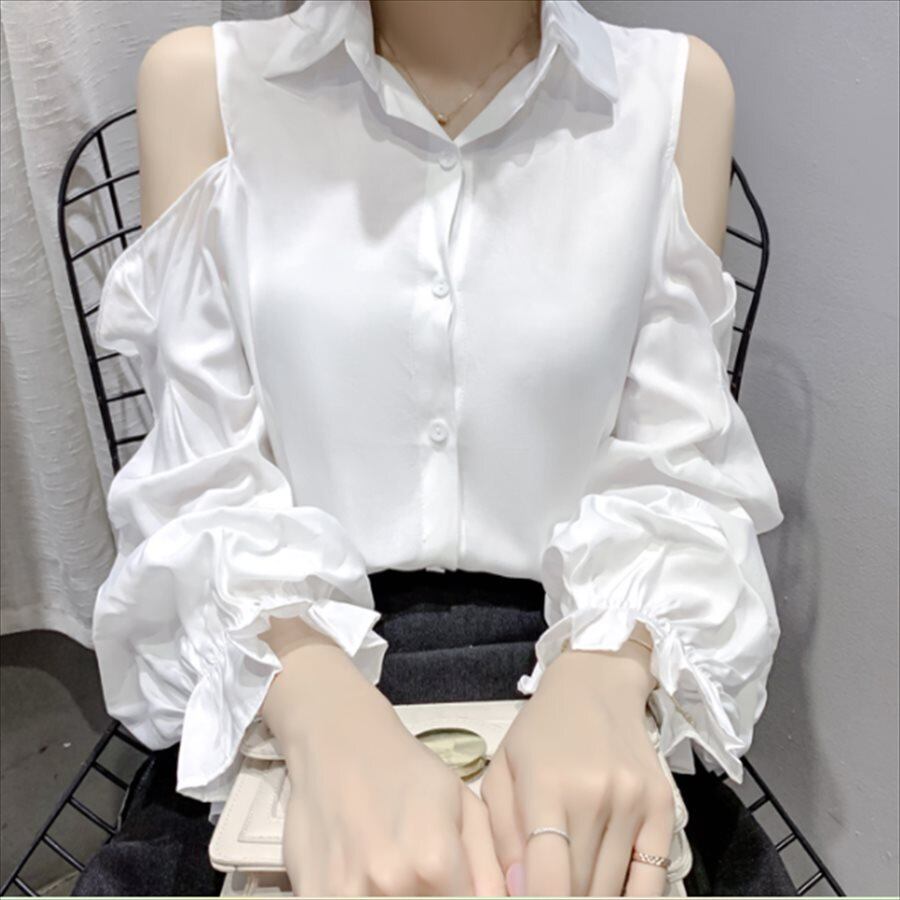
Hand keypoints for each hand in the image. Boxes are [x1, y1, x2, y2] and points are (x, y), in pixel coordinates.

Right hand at [262, 640, 506, 896]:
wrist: (337, 741)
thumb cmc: (405, 770)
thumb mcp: (462, 804)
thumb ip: (488, 868)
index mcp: (435, 859)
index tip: (459, 883)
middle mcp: (392, 884)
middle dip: (436, 898)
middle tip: (430, 876)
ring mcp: (346, 893)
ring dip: (402, 898)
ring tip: (402, 870)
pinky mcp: (314, 894)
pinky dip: (365, 898)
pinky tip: (370, 877)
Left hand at [480, 640, 675, 896]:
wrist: (596, 686)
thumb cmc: (540, 732)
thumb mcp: (503, 771)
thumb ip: (502, 835)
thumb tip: (518, 891)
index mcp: (546, 784)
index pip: (549, 875)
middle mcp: (595, 793)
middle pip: (581, 888)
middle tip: (548, 888)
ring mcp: (634, 801)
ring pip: (614, 888)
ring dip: (591, 897)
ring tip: (573, 884)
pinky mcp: (664, 807)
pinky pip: (654, 879)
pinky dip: (631, 898)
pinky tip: (609, 891)